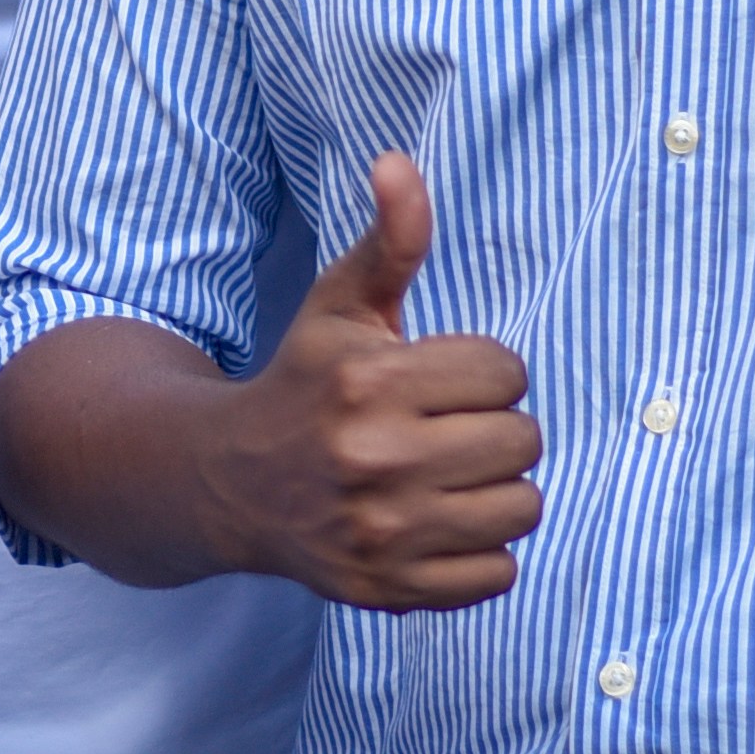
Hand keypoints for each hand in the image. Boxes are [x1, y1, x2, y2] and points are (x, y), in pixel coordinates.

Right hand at [201, 158, 538, 610]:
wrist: (230, 483)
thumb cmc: (304, 382)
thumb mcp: (340, 306)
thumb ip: (389, 240)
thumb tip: (398, 162)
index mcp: (368, 382)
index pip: (506, 371)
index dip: (482, 370)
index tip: (439, 379)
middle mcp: (373, 460)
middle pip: (524, 440)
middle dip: (493, 427)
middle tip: (446, 428)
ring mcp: (381, 533)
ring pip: (522, 507)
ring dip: (496, 489)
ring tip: (449, 475)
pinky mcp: (388, 590)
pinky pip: (499, 573)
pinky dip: (482, 551)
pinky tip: (439, 523)